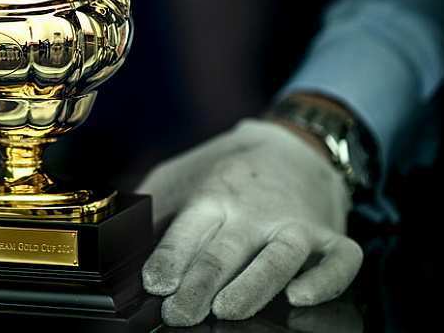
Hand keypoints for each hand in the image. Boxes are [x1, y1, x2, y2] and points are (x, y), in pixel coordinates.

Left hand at [138, 119, 362, 325]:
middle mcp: (253, 212)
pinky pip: (339, 260)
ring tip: (227, 310)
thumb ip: (153, 206)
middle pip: (225, 251)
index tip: (155, 284)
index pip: (188, 231)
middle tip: (179, 314)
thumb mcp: (178, 176)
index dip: (170, 259)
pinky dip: (326, 280)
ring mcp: (294, 224)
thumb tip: (120, 244)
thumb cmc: (224, 172)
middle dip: (200, 285)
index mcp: (212, 197)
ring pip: (278, 257)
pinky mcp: (330, 236)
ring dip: (252, 286)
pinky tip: (301, 296)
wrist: (292, 145)